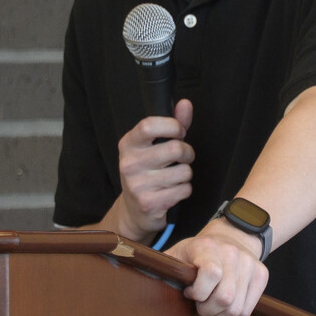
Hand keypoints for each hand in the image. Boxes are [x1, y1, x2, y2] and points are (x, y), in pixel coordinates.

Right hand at [114, 99, 193, 239]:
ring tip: (173, 178)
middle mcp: (129, 164)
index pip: (149, 125)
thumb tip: (185, 104)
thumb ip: (171, 125)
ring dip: (185, 175)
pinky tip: (172, 192)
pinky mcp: (150, 203)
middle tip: (182, 159)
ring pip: (184, 172)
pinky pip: (184, 189)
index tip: (179, 132)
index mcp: (128, 145)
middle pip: (175, 149)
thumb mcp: (153, 147)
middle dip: (187, 154)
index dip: (172, 125)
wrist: (133, 211)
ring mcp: (138, 185)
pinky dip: (184, 190)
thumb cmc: (147, 172)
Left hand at [170, 220, 268, 315]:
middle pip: (224, 298)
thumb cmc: (197, 252)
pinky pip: (247, 309)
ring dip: (220, 315)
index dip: (198, 292)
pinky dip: (233, 313)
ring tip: (211, 305)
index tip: (189, 292)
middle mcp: (233, 253)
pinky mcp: (262, 275)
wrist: (231, 236)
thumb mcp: (177, 254)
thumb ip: (163, 268)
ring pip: (236, 309)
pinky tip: (224, 304)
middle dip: (207, 310)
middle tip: (200, 305)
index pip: (211, 274)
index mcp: (208, 247)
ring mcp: (250, 264)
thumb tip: (145, 282)